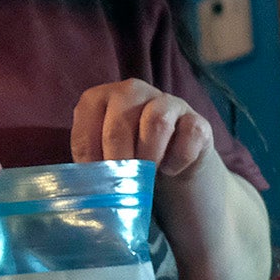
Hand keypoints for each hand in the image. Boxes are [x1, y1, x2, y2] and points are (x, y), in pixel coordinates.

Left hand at [71, 80, 214, 177]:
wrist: (169, 166)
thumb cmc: (125, 159)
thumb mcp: (100, 157)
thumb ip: (89, 164)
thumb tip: (82, 188)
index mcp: (100, 97)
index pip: (87, 115)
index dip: (88, 151)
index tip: (94, 179)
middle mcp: (132, 91)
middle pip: (121, 120)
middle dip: (117, 158)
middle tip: (119, 183)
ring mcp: (168, 102)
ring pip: (157, 121)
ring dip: (148, 156)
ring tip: (145, 177)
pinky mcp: (197, 121)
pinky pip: (190, 135)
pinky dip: (178, 159)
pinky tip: (169, 171)